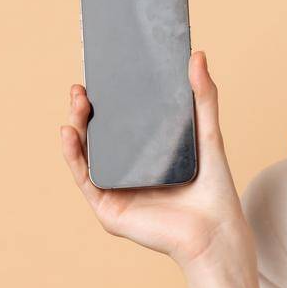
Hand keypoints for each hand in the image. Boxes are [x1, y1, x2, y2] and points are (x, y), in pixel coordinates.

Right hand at [59, 50, 252, 269]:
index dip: (106, 100)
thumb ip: (203, 97)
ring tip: (77, 103)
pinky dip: (74, 155)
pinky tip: (70, 133)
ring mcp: (116, 190)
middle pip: (98, 136)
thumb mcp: (208, 135)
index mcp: (148, 156)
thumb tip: (199, 55)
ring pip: (86, 155)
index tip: (99, 75)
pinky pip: (85, 178)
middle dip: (84, 110)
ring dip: (75, 127)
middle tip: (82, 88)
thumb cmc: (215, 191)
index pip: (121, 123)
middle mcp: (128, 172)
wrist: (216, 232)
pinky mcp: (109, 209)